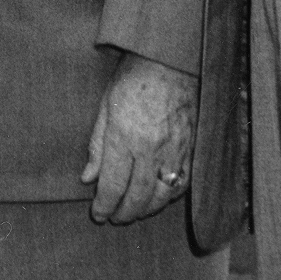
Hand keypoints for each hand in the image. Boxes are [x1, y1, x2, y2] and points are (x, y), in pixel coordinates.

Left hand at [81, 54, 197, 224]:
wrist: (171, 62)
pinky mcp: (192, 147)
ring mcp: (175, 149)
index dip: (104, 205)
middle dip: (124, 213)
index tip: (98, 215)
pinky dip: (171, 196)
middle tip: (115, 218)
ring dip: (148, 209)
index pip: (113, 185)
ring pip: (163, 195)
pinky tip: (160, 198)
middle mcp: (151, 148)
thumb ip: (97, 147)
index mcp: (125, 138)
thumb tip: (88, 178)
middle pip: (138, 196)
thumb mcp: (105, 109)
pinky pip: (184, 181)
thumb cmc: (132, 81)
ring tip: (135, 212)